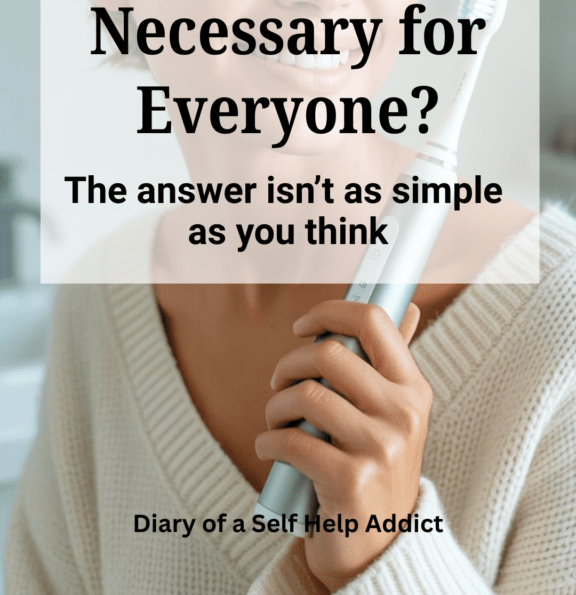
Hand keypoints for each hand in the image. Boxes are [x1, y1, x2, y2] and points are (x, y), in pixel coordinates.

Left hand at [254, 301, 431, 592]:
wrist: (378, 549)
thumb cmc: (377, 469)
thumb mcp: (394, 415)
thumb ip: (391, 363)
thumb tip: (409, 306)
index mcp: (413, 388)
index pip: (374, 321)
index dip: (330, 312)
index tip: (302, 326)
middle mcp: (403, 413)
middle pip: (329, 353)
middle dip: (290, 363)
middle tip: (280, 382)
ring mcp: (380, 447)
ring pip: (306, 395)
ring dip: (276, 406)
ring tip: (276, 420)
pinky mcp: (352, 480)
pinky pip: (292, 441)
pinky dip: (269, 442)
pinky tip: (269, 448)